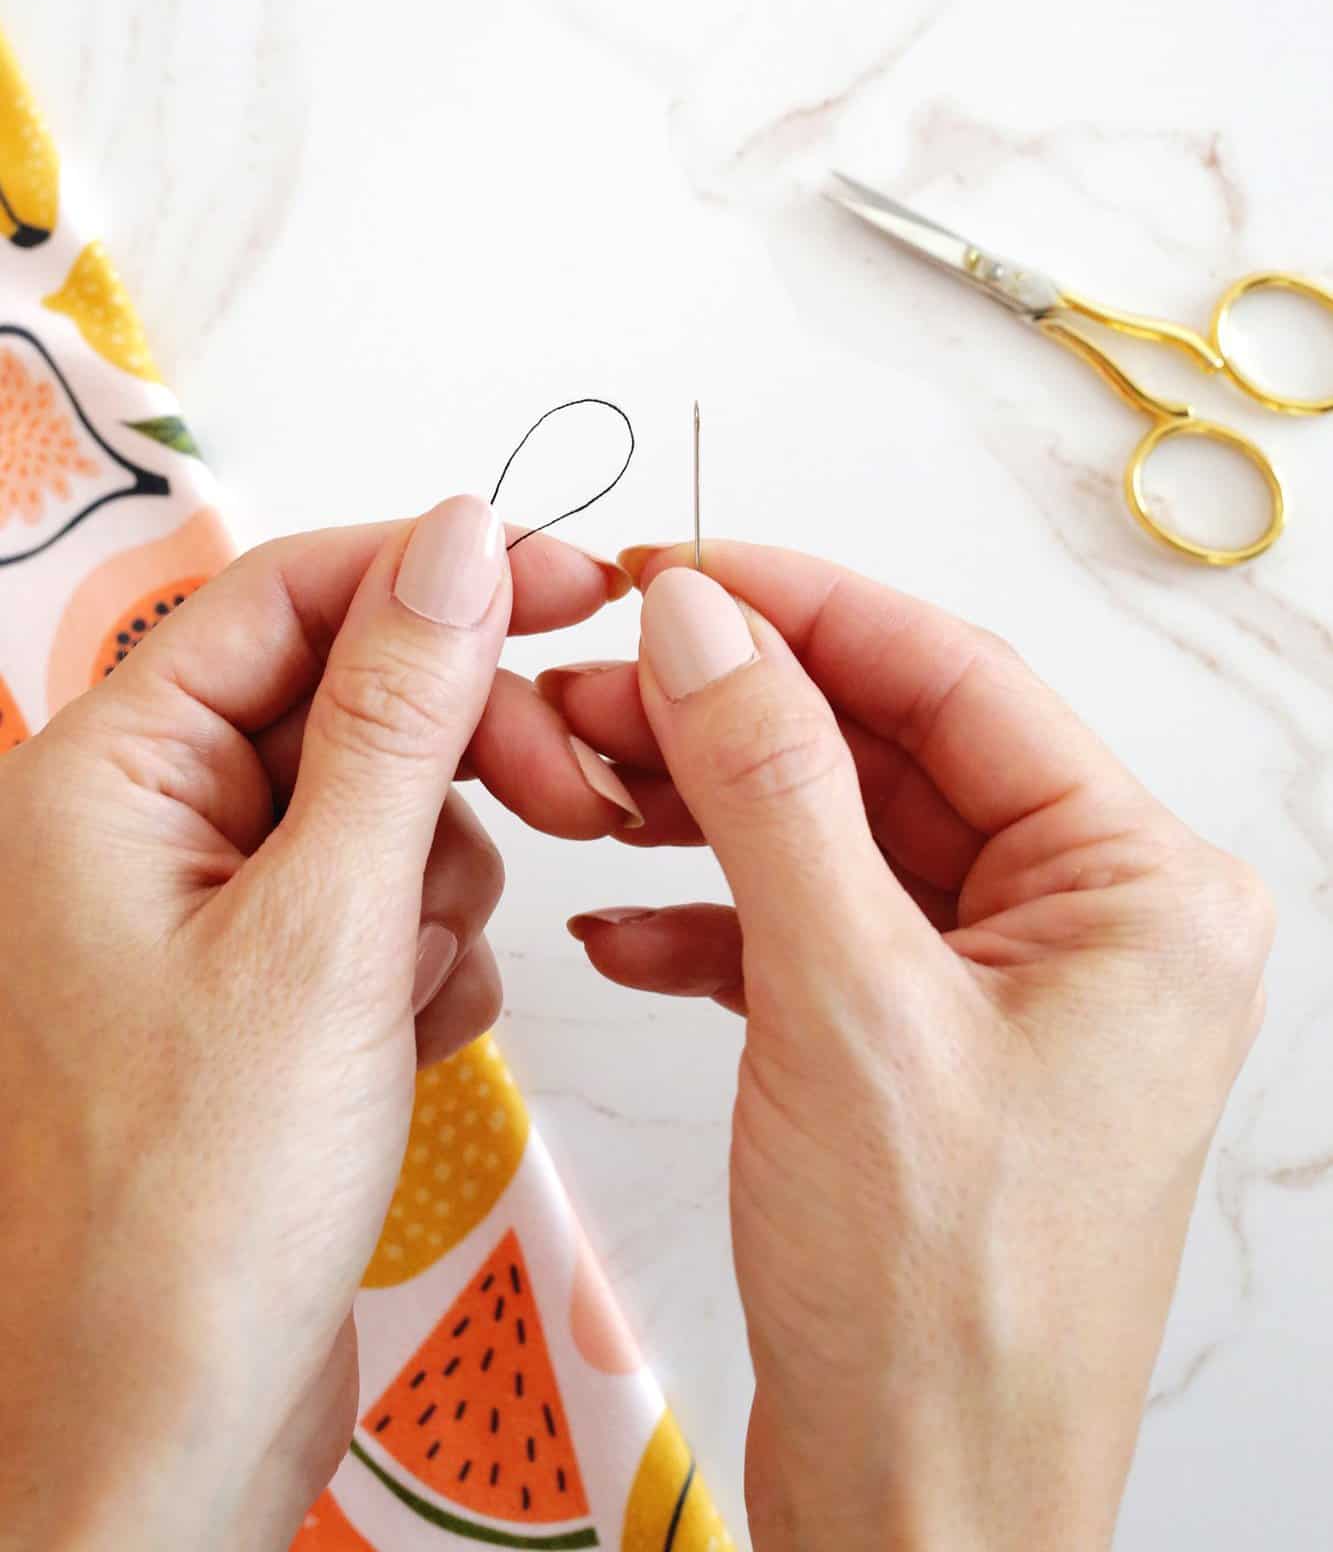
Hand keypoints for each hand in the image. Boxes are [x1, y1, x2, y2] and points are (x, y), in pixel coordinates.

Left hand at [0, 500, 641, 1551]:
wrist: (165, 1442)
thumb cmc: (190, 1214)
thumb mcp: (326, 933)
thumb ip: (400, 718)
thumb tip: (457, 540)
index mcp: (108, 780)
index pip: (285, 595)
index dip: (434, 573)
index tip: (569, 583)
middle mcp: (145, 829)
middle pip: (348, 698)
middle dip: (461, 752)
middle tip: (568, 797)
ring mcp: (205, 915)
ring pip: (386, 808)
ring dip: (443, 882)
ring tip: (420, 988)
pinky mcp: (265, 994)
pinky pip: (387, 906)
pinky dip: (427, 958)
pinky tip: (407, 1047)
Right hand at [542, 543, 1273, 1551]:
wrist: (922, 1524)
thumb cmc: (943, 1313)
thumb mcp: (844, 1005)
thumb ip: (771, 784)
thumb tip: (705, 621)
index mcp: (1138, 891)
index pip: (957, 678)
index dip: (804, 606)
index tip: (676, 569)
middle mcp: (1092, 926)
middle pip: (890, 750)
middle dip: (731, 716)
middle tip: (596, 679)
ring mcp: (1007, 990)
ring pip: (839, 835)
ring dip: (706, 810)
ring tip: (582, 788)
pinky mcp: (927, 1049)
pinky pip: (816, 931)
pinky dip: (713, 921)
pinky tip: (619, 931)